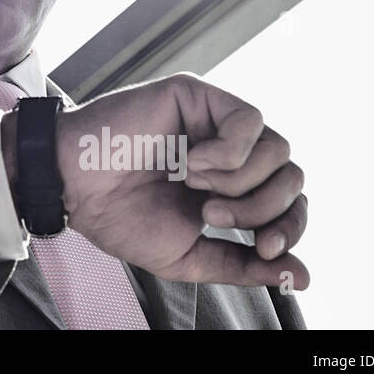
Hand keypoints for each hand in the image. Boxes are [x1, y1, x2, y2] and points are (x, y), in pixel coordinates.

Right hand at [54, 72, 308, 290]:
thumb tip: (301, 278)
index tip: (265, 248)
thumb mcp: (190, 255)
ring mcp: (213, 121)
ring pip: (278, 149)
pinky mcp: (197, 96)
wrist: (73, 188)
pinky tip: (190, 163)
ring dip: (242, 182)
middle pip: (292, 176)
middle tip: (212, 217)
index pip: (289, 202)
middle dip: (263, 209)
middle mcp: (228, 151)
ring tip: (195, 187)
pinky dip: (228, 153)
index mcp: (230, 188)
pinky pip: (248, 121)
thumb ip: (243, 265)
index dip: (289, 227)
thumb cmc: (119, 217)